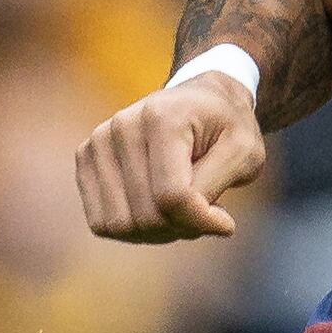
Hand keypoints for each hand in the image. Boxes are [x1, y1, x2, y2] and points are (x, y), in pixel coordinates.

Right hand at [75, 70, 270, 243]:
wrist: (202, 101)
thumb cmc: (228, 127)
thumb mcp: (245, 152)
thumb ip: (216, 188)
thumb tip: (202, 225)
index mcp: (162, 118)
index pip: (172, 197)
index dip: (201, 221)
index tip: (226, 222)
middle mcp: (121, 126)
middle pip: (144, 215)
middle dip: (181, 227)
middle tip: (204, 212)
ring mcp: (98, 142)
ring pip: (119, 224)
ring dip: (157, 231)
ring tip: (181, 209)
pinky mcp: (86, 159)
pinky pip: (101, 222)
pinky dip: (132, 229)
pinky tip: (156, 209)